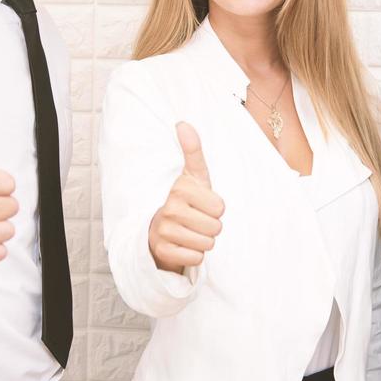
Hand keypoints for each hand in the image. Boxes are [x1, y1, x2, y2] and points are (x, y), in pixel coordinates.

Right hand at [147, 122, 225, 274]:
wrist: (159, 229)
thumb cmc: (185, 200)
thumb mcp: (193, 176)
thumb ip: (193, 151)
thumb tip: (183, 123)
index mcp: (180, 189)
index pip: (220, 208)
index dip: (216, 209)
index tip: (202, 205)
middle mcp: (170, 208)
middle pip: (216, 227)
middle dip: (211, 227)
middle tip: (196, 220)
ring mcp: (164, 231)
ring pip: (208, 244)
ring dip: (204, 241)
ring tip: (191, 232)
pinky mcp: (163, 251)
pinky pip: (197, 258)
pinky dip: (194, 254)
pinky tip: (184, 244)